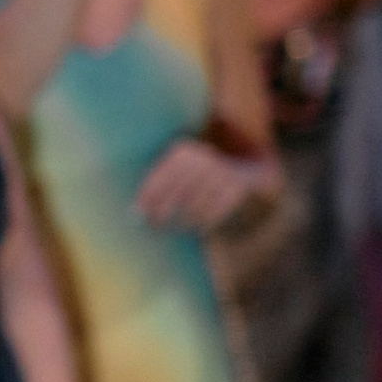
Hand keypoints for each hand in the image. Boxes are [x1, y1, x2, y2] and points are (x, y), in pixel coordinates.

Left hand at [135, 138, 267, 230]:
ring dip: (186, 216)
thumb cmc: (200, 188)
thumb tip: (133, 215)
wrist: (248, 185)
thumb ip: (156, 196)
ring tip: (178, 229)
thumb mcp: (177, 183)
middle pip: (180, 183)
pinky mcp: (242, 185)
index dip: (149, 194)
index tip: (137, 214)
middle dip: (164, 207)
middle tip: (155, 227)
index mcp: (183, 151)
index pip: (162, 173)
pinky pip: (223, 204)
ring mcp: (225, 169)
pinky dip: (209, 218)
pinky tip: (200, 229)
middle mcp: (204, 156)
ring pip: (202, 195)